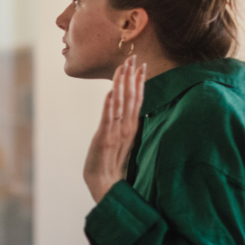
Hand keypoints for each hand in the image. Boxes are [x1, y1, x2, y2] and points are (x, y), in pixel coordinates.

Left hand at [83, 56, 145, 202]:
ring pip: (121, 104)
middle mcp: (126, 128)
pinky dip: (109, 105)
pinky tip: (110, 92)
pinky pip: (107, 119)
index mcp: (132, 127)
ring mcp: (116, 133)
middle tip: (134, 58)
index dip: (139, 83)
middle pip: (132, 98)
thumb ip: (126, 127)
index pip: (137, 101)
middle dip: (132, 77)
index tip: (141, 66)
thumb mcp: (121, 142)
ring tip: (123, 68)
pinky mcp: (104, 139)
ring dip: (122, 85)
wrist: (105, 185)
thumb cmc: (113, 165)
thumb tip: (128, 112)